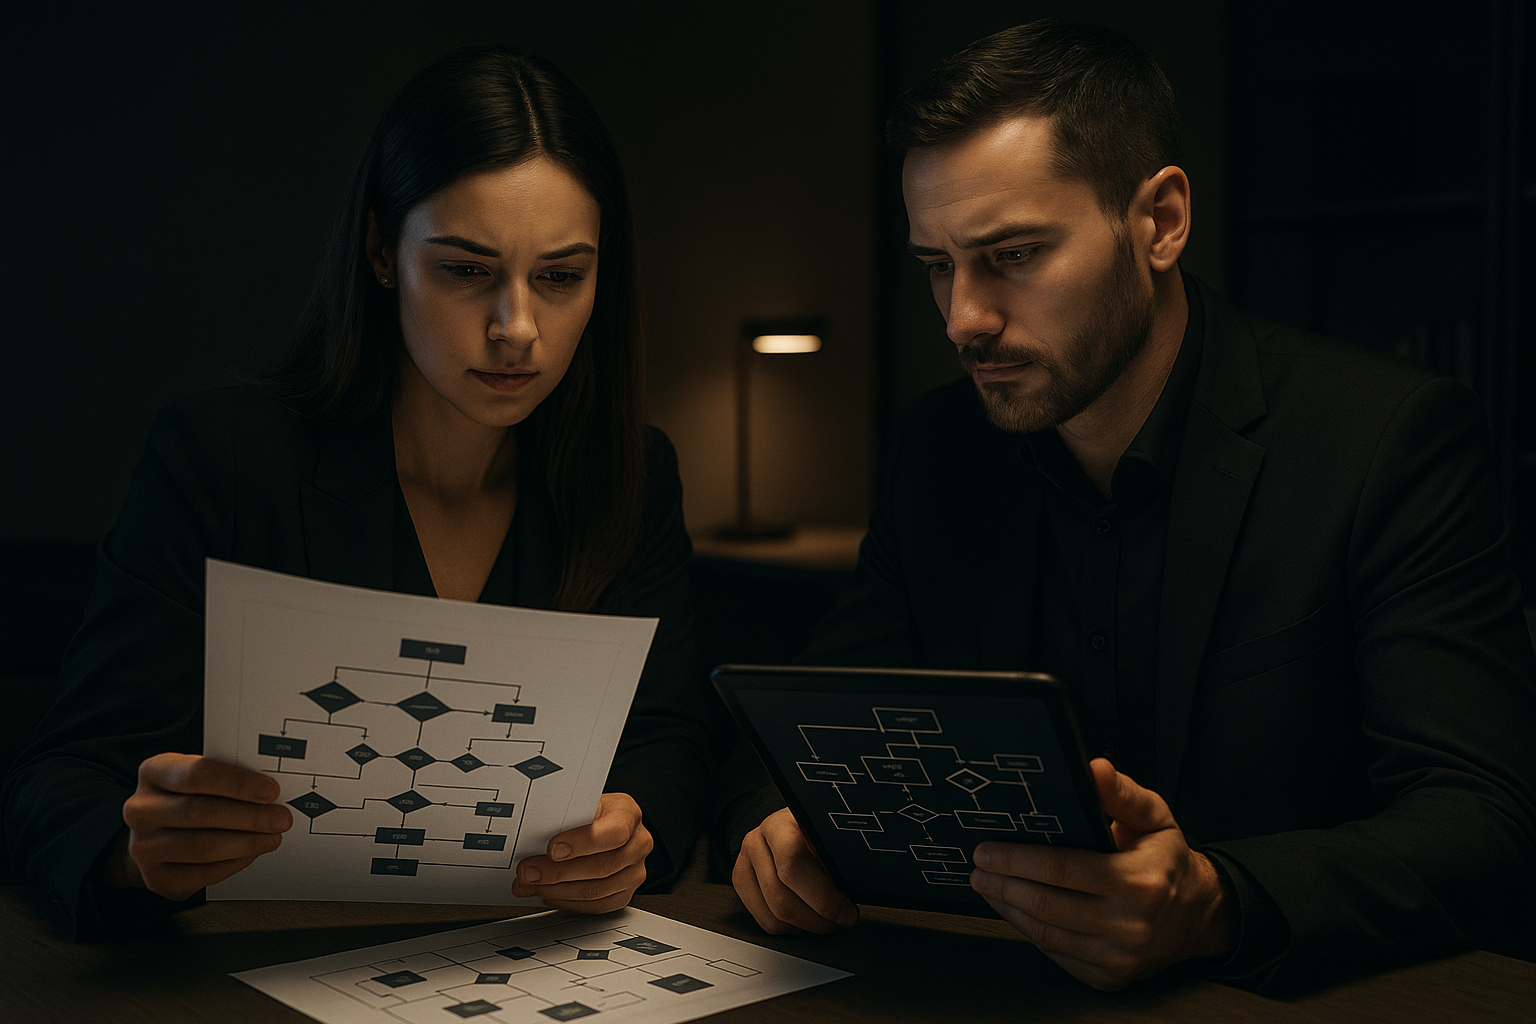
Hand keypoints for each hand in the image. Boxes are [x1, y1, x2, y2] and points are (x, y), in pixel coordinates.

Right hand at [110, 752, 291, 900]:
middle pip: (202, 812)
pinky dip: (234, 864)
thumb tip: (271, 790)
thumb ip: (229, 777)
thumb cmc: (188, 797)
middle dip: (250, 817)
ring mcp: (144, 846)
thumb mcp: (201, 775)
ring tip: (272, 837)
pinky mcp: (157, 878)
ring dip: (247, 843)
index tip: (270, 791)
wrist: (156, 833)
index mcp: (154, 772)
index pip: (197, 774)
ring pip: (203, 847)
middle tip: (281, 818)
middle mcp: (141, 809)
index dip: (237, 784)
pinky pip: (203, 874)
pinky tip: (251, 853)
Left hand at [512, 792, 652, 912]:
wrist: (601, 825)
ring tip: (533, 885)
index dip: (582, 843)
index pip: (614, 833)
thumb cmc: (589, 813)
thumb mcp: (580, 804)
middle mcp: (638, 843)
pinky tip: (550, 893)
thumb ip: (562, 819)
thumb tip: (530, 839)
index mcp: (628, 814)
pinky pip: (597, 906)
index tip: (552, 849)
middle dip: (559, 872)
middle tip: (529, 872)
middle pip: (604, 866)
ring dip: (559, 890)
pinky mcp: (624, 894)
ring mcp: (634, 871)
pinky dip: (569, 903)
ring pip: (598, 890)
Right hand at [733, 807, 857, 934]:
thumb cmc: (814, 831)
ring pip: (773, 916)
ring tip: (826, 919)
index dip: (823, 897)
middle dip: (818, 919)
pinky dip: (791, 928)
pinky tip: (807, 917)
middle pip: (781, 898)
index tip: (847, 912)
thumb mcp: (829, 836)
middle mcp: (756, 842)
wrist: (789, 824)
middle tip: (841, 919)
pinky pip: (765, 921)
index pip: (793, 865)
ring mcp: (744, 863)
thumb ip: (837, 863)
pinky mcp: (741, 883)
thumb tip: (850, 901)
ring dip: (806, 927)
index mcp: (780, 825)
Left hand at [968, 758, 1235, 989]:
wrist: (1198, 915)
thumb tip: (1094, 769)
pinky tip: (1014, 911)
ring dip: (1009, 909)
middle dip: (1003, 884)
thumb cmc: (1168, 862)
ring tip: (988, 887)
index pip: (1063, 869)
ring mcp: (1119, 957)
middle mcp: (1130, 925)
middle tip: (977, 868)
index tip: (988, 849)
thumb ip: (1121, 793)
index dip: (1018, 859)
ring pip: (1046, 933)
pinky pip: (1057, 953)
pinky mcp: (1108, 977)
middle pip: (1047, 904)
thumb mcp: (1154, 817)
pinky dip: (1030, 931)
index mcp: (1140, 882)